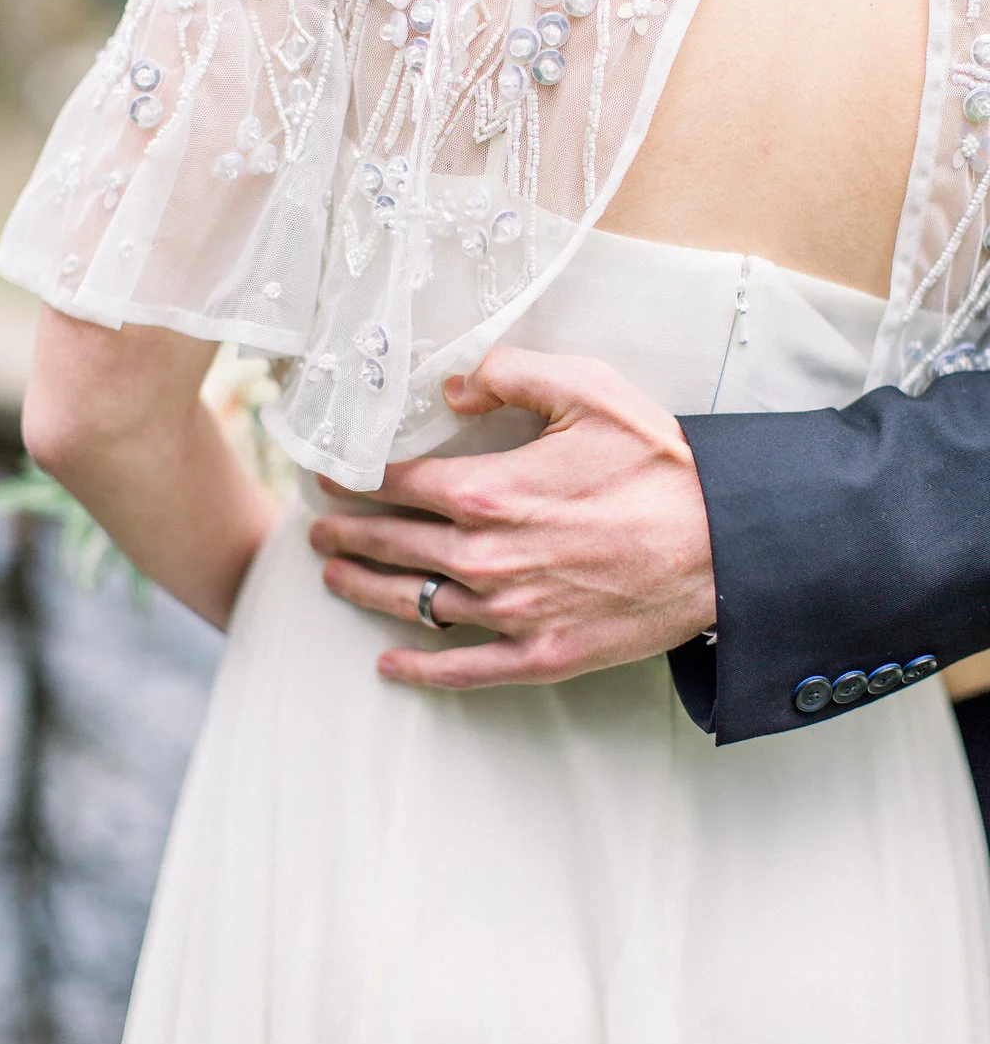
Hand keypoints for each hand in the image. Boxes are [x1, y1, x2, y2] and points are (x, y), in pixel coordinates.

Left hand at [309, 345, 715, 688]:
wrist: (722, 547)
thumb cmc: (659, 467)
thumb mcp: (590, 391)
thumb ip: (512, 374)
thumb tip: (454, 384)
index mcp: (489, 492)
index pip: (398, 483)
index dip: (356, 478)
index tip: (332, 476)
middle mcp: (485, 557)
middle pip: (393, 544)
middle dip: (348, 533)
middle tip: (320, 528)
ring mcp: (509, 613)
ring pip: (414, 603)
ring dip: (366, 588)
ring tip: (336, 575)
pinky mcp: (538, 655)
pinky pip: (461, 669)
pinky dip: (418, 669)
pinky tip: (389, 664)